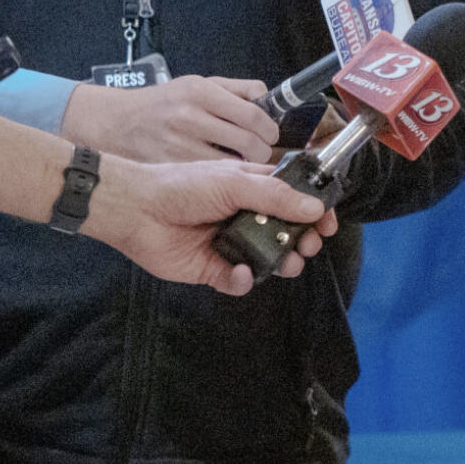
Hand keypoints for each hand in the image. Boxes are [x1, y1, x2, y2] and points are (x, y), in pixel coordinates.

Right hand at [62, 76, 277, 163]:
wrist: (116, 122)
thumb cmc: (165, 103)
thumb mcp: (200, 84)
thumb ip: (237, 90)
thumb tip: (269, 98)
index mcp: (200, 92)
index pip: (253, 114)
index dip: (269, 129)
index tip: (271, 135)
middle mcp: (189, 117)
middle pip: (248, 142)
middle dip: (263, 151)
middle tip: (262, 153)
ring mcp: (177, 144)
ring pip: (232, 165)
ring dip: (245, 168)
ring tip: (243, 164)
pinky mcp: (170, 167)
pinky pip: (210, 177)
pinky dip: (222, 177)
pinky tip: (221, 173)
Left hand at [84, 156, 337, 296]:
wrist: (136, 210)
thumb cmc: (183, 185)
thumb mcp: (234, 182)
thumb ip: (276, 196)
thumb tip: (316, 208)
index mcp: (255, 190)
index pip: (296, 200)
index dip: (316, 212)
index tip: (329, 224)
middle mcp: (248, 217)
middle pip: (289, 232)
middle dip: (305, 240)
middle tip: (309, 245)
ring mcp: (232, 244)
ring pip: (269, 259)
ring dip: (284, 262)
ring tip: (288, 263)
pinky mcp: (213, 270)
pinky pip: (239, 281)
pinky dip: (244, 280)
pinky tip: (241, 272)